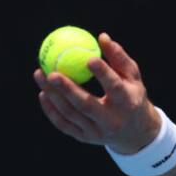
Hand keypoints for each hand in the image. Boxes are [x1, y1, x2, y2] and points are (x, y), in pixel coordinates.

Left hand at [33, 32, 161, 153]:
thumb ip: (119, 58)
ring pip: (71, 115)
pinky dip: (51, 110)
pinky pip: (64, 125)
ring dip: (53, 96)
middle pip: (87, 105)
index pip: (115, 88)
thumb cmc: (132, 96)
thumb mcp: (133, 78)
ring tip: (40, 75)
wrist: (135, 133)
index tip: (88, 58)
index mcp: (127, 103)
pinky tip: (43, 94)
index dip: (102, 73)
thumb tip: (101, 36)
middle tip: (51, 72)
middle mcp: (112, 121)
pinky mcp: (85, 138)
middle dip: (67, 90)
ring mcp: (97, 132)